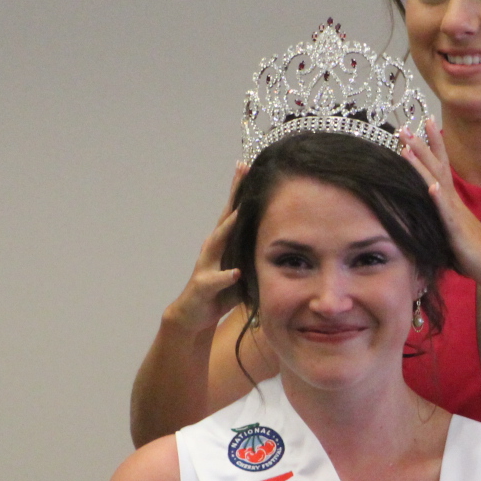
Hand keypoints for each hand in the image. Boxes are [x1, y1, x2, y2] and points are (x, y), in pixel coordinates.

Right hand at [161, 163, 246, 332]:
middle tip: (243, 171)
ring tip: (240, 213)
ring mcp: (205, 265)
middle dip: (234, 194)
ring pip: (217, 242)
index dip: (241, 188)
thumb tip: (287, 239)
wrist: (193, 316)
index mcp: (224, 242)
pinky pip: (215, 281)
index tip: (250, 165)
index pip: (235, 210)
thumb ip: (256, 252)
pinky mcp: (202, 287)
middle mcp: (213, 248)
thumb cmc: (221, 290)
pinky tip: (236, 272)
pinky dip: (226, 276)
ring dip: (228, 228)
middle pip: (225, 216)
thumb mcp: (243, 266)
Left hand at [401, 118, 480, 294]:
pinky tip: (431, 187)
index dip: (430, 148)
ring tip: (408, 147)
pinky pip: (447, 213)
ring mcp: (456, 215)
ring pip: (437, 183)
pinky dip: (439, 199)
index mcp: (452, 204)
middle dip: (420, 147)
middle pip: (436, 168)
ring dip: (422, 164)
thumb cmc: (478, 256)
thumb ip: (440, 227)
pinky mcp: (458, 231)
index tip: (417, 129)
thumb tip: (426, 226)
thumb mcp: (453, 238)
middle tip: (403, 128)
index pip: (439, 169)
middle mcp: (454, 203)